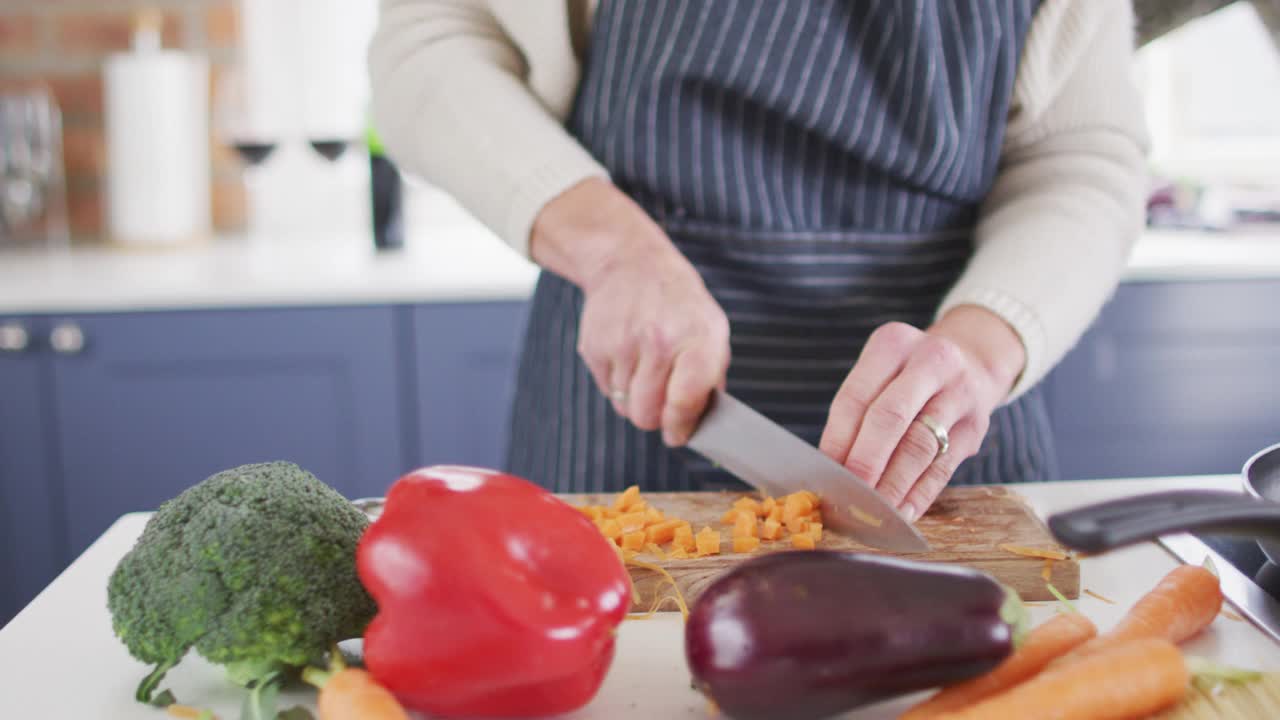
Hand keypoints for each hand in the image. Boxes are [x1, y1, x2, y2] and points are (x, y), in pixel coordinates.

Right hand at [530, 178, 730, 444]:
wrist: (631, 263)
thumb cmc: (678, 303)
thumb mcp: (711, 329)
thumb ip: (709, 378)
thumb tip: (697, 424)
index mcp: (696, 338)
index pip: (684, 401)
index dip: (680, 426)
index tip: (678, 434)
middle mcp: (658, 341)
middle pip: (647, 415)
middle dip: (656, 418)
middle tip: (662, 402)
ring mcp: (622, 344)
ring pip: (626, 408)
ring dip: (637, 399)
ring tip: (646, 369)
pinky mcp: (594, 347)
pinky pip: (607, 391)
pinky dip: (619, 384)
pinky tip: (628, 357)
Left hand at [818, 306, 1025, 520]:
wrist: (972, 361)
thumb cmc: (907, 376)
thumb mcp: (881, 373)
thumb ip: (856, 414)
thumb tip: (829, 469)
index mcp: (892, 344)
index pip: (856, 397)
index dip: (838, 440)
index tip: (825, 474)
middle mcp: (930, 360)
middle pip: (889, 417)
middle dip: (865, 462)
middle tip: (847, 496)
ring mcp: (959, 392)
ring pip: (919, 447)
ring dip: (892, 485)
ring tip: (872, 512)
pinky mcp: (976, 426)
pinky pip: (943, 467)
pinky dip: (920, 494)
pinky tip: (903, 512)